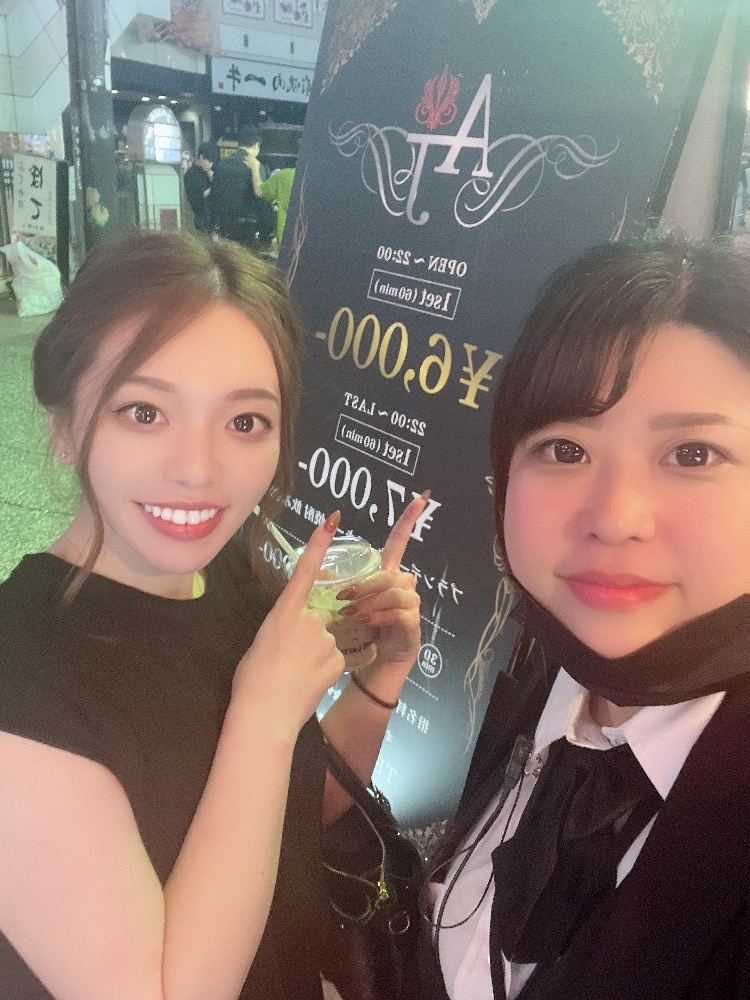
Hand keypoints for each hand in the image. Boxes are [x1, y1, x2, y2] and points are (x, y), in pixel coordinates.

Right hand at [232, 514, 345, 730]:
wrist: (265, 714)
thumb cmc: (252, 679)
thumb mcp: (261, 641)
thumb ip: (284, 626)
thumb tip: (295, 626)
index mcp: (283, 612)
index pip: (304, 571)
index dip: (319, 544)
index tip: (333, 520)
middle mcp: (308, 620)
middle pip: (317, 616)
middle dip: (309, 632)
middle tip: (289, 659)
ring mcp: (326, 640)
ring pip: (327, 638)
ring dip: (316, 652)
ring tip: (296, 674)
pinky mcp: (338, 659)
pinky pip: (335, 658)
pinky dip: (325, 668)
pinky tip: (308, 682)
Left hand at [337, 494, 427, 674]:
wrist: (373, 667)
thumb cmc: (359, 633)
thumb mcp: (347, 604)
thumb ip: (341, 585)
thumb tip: (318, 569)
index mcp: (387, 576)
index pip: (398, 543)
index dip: (408, 521)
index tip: (420, 498)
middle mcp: (403, 586)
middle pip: (388, 572)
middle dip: (364, 583)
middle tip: (341, 597)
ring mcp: (411, 606)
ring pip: (393, 591)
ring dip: (369, 601)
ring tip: (351, 614)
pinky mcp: (413, 625)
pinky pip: (399, 612)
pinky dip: (379, 616)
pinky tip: (366, 622)